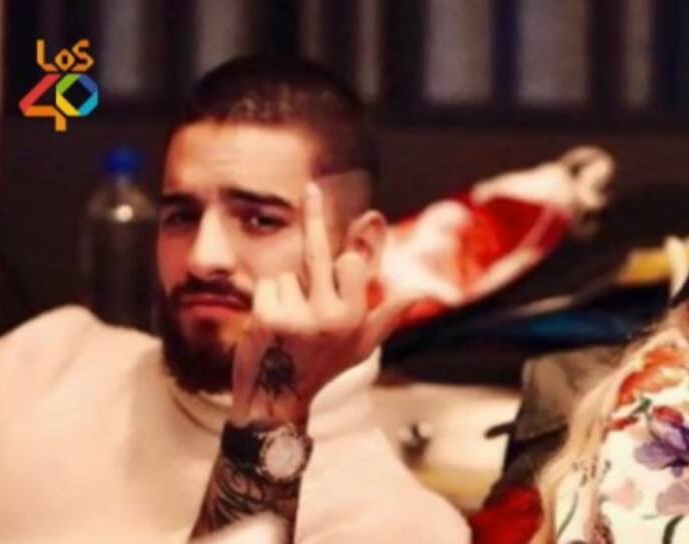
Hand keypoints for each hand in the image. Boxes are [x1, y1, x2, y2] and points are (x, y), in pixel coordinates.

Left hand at [231, 183, 409, 424]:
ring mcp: (297, 316)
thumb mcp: (362, 346)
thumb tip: (421, 291)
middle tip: (312, 187)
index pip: (352, 264)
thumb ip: (389, 315)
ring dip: (285, 291)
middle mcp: (330, 316)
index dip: (346, 259)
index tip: (359, 236)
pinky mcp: (268, 318)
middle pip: (319, 253)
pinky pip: (268, 286)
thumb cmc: (323, 368)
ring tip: (288, 323)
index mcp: (355, 318)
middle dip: (315, 216)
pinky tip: (270, 325)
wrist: (276, 400)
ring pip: (287, 274)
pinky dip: (266, 299)